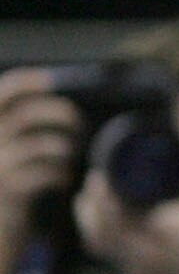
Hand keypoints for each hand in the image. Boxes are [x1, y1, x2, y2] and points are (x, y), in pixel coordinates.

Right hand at [0, 70, 80, 247]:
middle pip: (27, 115)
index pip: (0, 94)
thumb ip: (14, 132)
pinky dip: (60, 172)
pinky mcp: (8, 193)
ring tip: (69, 153)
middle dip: (60, 113)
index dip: (24, 82)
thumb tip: (50, 99)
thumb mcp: (2, 156)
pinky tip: (63, 178)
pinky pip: (45, 172)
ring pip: (41, 143)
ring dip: (64, 145)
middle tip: (77, 123)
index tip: (49, 80)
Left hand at [77, 174, 178, 273]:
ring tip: (88, 200)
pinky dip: (98, 235)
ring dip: (89, 220)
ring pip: (99, 243)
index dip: (102, 192)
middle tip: (92, 180)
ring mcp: (137, 268)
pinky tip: (104, 223)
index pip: (116, 212)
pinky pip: (108, 253)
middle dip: (89, 205)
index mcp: (161, 232)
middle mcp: (141, 253)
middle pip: (99, 228)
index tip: (101, 174)